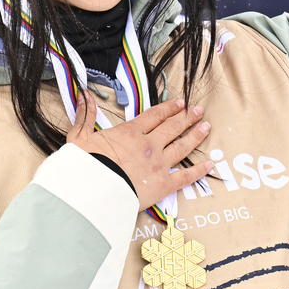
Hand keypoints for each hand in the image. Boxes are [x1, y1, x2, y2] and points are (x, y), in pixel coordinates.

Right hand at [66, 92, 212, 210]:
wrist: (92, 193)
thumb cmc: (85, 166)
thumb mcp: (79, 137)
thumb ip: (85, 115)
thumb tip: (84, 95)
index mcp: (131, 133)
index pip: (155, 116)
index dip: (169, 108)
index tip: (180, 103)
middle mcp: (149, 145)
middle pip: (173, 127)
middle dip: (187, 117)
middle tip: (198, 111)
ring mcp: (159, 164)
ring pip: (182, 147)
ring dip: (196, 136)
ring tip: (206, 127)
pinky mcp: (163, 184)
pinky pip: (185, 176)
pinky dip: (199, 170)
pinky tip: (210, 164)